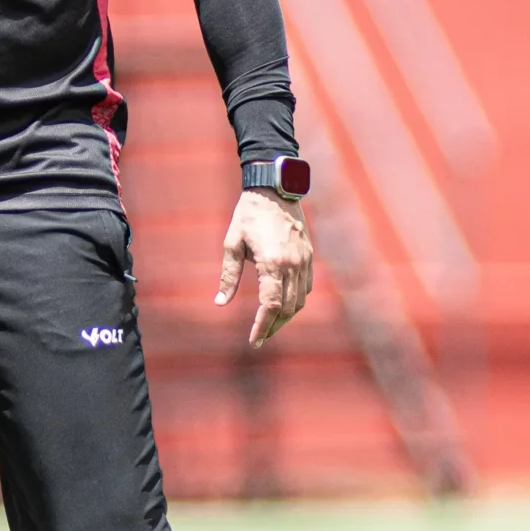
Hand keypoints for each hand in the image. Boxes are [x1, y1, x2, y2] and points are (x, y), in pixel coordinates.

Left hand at [215, 188, 313, 346]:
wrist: (274, 189)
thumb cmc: (248, 215)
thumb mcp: (232, 244)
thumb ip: (229, 276)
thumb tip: (220, 302)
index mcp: (272, 263)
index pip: (270, 306)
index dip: (262, 327)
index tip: (253, 341)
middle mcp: (292, 265)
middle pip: (287, 309)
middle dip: (273, 327)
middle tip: (259, 338)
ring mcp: (304, 260)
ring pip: (300, 300)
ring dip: (286, 317)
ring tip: (270, 325)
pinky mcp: (309, 255)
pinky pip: (306, 287)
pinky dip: (296, 300)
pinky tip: (283, 303)